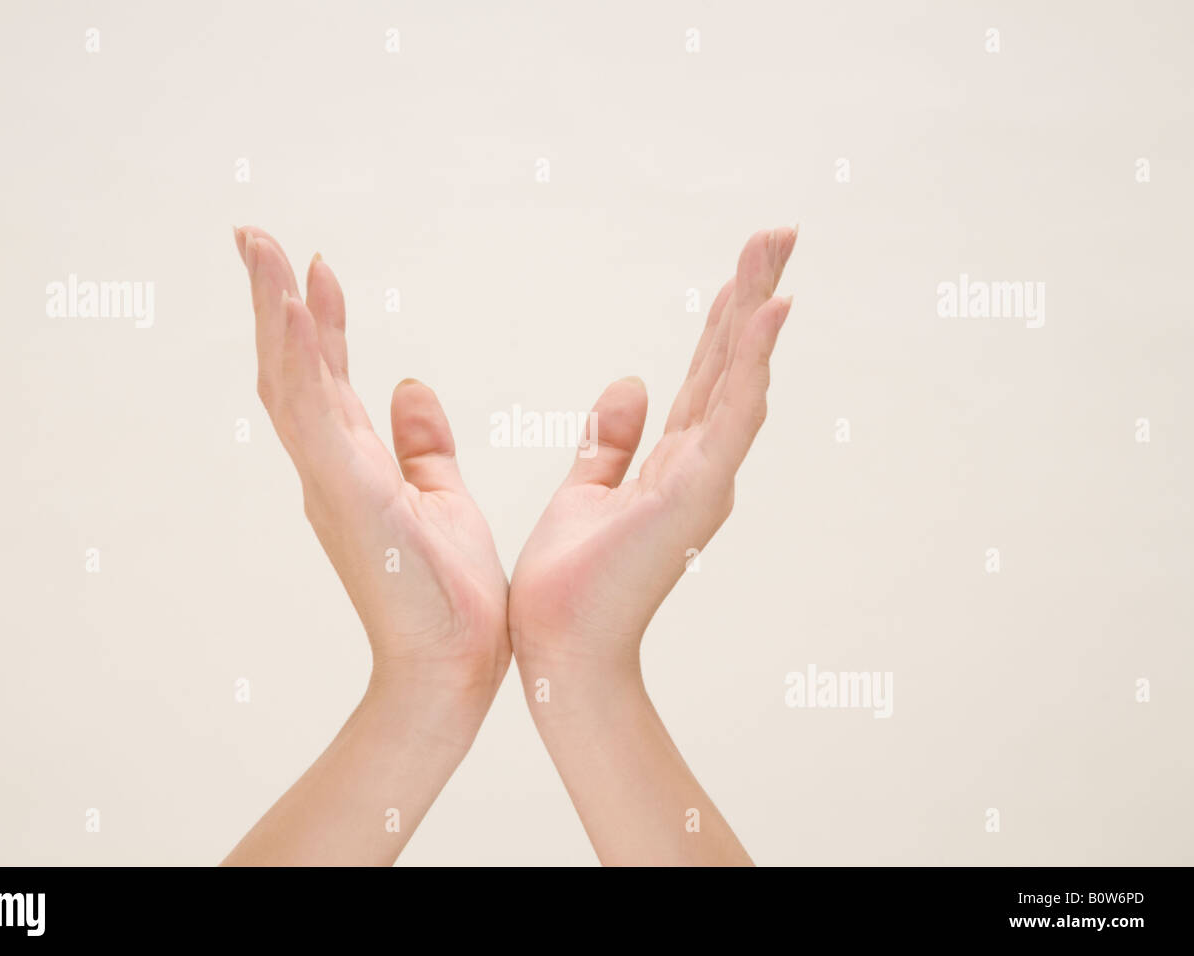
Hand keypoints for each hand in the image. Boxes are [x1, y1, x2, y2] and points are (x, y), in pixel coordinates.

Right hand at [234, 227, 509, 726]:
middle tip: (253, 236)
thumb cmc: (447, 594)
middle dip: (272, 300)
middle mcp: (330, 466)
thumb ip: (422, 443)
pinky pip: (313, 415)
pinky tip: (291, 308)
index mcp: (354, 465)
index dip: (316, 320)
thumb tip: (409, 385)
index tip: (315, 267)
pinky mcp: (346, 493)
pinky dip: (298, 360)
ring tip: (260, 248)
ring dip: (273, 313)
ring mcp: (331, 479)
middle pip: (290, 369)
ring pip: (288, 382)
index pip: (327, 377)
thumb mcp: (440, 497)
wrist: (450, 666)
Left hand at [505, 227, 796, 864]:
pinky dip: (749, 364)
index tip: (742, 269)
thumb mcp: (586, 493)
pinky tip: (766, 313)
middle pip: (729, 365)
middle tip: (777, 235)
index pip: (704, 375)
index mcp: (672, 464)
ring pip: (739, 379)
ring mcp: (702, 480)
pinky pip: (728, 417)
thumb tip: (629, 386)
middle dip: (751, 297)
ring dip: (757, 312)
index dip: (724, 321)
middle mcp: (698, 466)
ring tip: (776, 250)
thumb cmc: (570, 585)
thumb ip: (610, 442)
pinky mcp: (691, 495)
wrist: (558, 649)